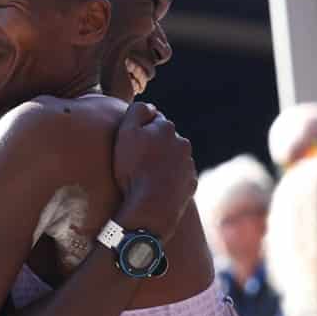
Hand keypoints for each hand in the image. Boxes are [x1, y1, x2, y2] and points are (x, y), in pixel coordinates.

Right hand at [113, 102, 195, 232]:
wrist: (150, 209)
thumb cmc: (133, 171)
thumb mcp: (126, 134)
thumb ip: (137, 111)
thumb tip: (150, 107)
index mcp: (167, 128)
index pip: (153, 120)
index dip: (140, 130)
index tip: (131, 144)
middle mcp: (182, 143)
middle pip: (165, 138)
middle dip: (154, 144)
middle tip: (137, 161)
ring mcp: (188, 164)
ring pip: (173, 157)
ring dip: (163, 161)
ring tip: (146, 176)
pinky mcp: (191, 183)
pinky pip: (179, 176)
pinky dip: (170, 178)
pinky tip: (156, 187)